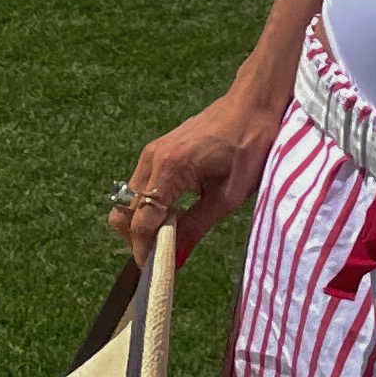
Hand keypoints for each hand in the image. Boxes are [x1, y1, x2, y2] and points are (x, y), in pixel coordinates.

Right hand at [109, 84, 284, 272]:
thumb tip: (175, 260)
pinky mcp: (156, 151)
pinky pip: (140, 187)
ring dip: (141, 224)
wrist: (251, 104)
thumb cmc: (249, 146)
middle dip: (137, 239)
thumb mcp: (229, 195)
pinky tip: (173, 215)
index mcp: (169, 168)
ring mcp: (151, 153)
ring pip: (128, 200)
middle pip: (124, 212)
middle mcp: (152, 159)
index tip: (153, 272)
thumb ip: (196, 228)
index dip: (143, 250)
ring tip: (169, 238)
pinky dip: (148, 207)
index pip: (142, 220)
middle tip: (161, 256)